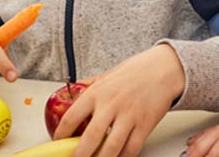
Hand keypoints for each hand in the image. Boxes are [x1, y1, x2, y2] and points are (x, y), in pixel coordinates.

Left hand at [54, 45, 184, 156]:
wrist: (160, 70)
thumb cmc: (132, 73)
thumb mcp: (104, 77)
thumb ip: (88, 88)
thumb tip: (71, 94)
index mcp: (96, 93)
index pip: (71, 117)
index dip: (62, 133)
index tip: (58, 141)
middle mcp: (110, 105)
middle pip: (91, 137)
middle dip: (80, 154)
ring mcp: (128, 116)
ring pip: (112, 147)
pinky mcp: (145, 125)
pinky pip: (132, 148)